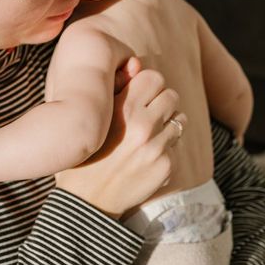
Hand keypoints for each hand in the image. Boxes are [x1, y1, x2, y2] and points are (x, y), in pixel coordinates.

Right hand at [55, 57, 185, 216]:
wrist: (87, 200)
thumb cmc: (85, 155)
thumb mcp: (92, 120)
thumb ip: (114, 91)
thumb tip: (136, 64)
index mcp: (123, 110)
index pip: (154, 77)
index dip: (149, 85)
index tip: (141, 95)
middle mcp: (142, 126)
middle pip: (171, 95)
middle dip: (161, 103)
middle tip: (149, 114)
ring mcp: (157, 147)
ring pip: (180, 120)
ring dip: (168, 124)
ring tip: (150, 135)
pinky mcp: (166, 166)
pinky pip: (175, 146)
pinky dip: (165, 149)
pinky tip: (147, 157)